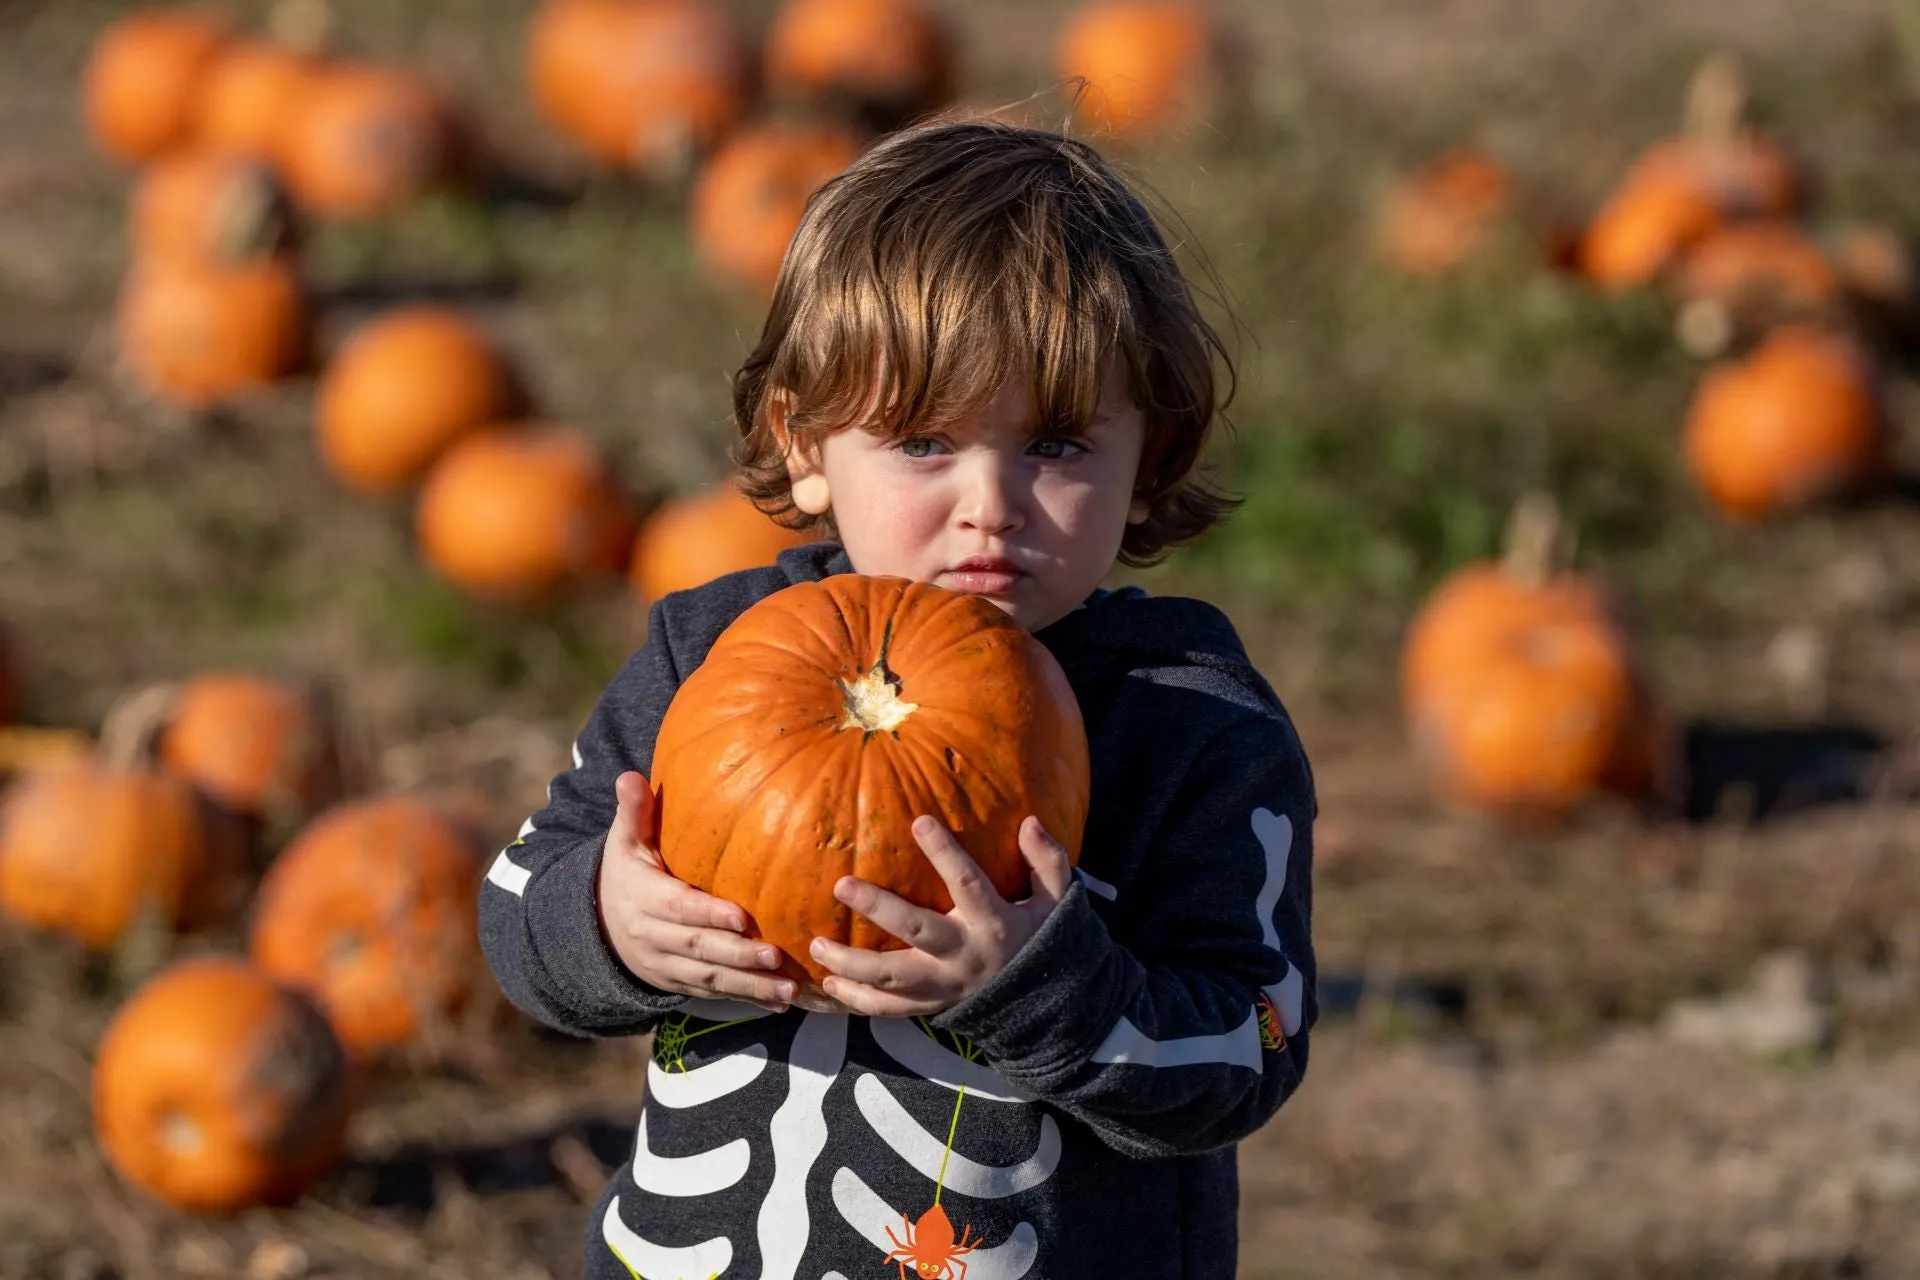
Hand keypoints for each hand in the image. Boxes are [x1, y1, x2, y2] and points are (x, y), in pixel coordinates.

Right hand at [597, 771, 795, 1012]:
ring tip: (788, 988)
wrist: (598, 926)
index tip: (742, 917)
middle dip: (737, 955)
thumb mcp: (624, 842)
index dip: (708, 915)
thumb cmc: (626, 874)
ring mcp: (665, 966)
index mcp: (643, 898)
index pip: (677, 908)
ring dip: (749, 985)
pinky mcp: (678, 984)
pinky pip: (712, 994)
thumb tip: (629, 776)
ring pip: (708, 978)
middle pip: (697, 948)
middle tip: (776, 955)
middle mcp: (653, 936)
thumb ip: (633, 812)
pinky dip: (745, 1000)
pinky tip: (782, 1002)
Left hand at [809, 814, 1072, 1017]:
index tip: (919, 821)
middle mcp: (964, 955)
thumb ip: (1047, 861)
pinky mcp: (930, 1006)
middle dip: (877, 908)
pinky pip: (888, 1009)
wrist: (1044, 1008)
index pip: (967, 882)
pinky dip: (856, 1000)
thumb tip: (1029, 822)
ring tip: (816, 943)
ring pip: (891, 978)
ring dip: (850, 962)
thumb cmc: (1040, 940)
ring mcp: (944, 985)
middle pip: (915, 931)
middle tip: (841, 885)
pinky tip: (827, 983)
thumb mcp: (1056, 901)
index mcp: (993, 923)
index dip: (944, 853)